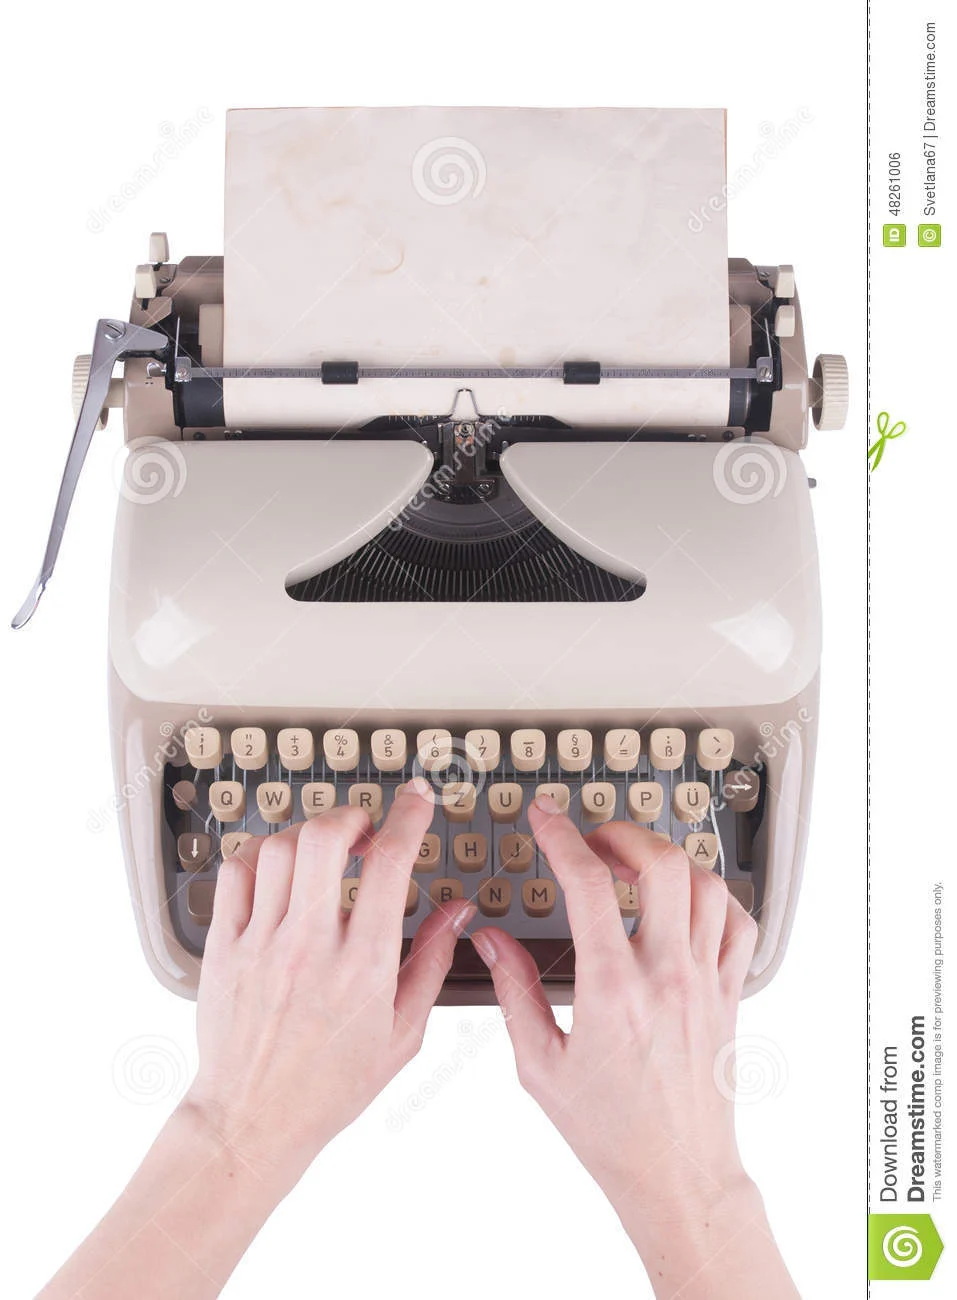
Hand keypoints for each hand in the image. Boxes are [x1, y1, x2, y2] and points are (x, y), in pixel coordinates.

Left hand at [184, 780, 473, 1192]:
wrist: (252, 1120)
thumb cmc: (330, 1085)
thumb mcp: (404, 1033)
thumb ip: (433, 962)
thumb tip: (459, 911)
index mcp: (364, 966)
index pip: (392, 865)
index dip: (410, 817)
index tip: (418, 798)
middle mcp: (311, 947)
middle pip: (325, 839)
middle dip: (351, 815)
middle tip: (364, 826)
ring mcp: (262, 944)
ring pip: (278, 849)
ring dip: (307, 834)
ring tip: (322, 850)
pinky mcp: (224, 948)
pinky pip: (235, 874)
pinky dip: (258, 855)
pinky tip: (277, 869)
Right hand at [470, 800, 797, 1298]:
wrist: (677, 1175)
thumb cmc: (609, 1131)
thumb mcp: (539, 1065)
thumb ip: (513, 993)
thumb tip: (489, 941)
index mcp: (611, 989)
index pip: (587, 884)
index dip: (561, 837)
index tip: (545, 818)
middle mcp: (665, 976)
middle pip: (660, 865)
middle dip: (623, 834)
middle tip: (595, 837)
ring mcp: (704, 982)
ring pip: (706, 885)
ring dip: (669, 860)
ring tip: (637, 865)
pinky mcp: (729, 995)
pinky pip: (739, 924)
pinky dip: (715, 897)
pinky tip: (687, 902)